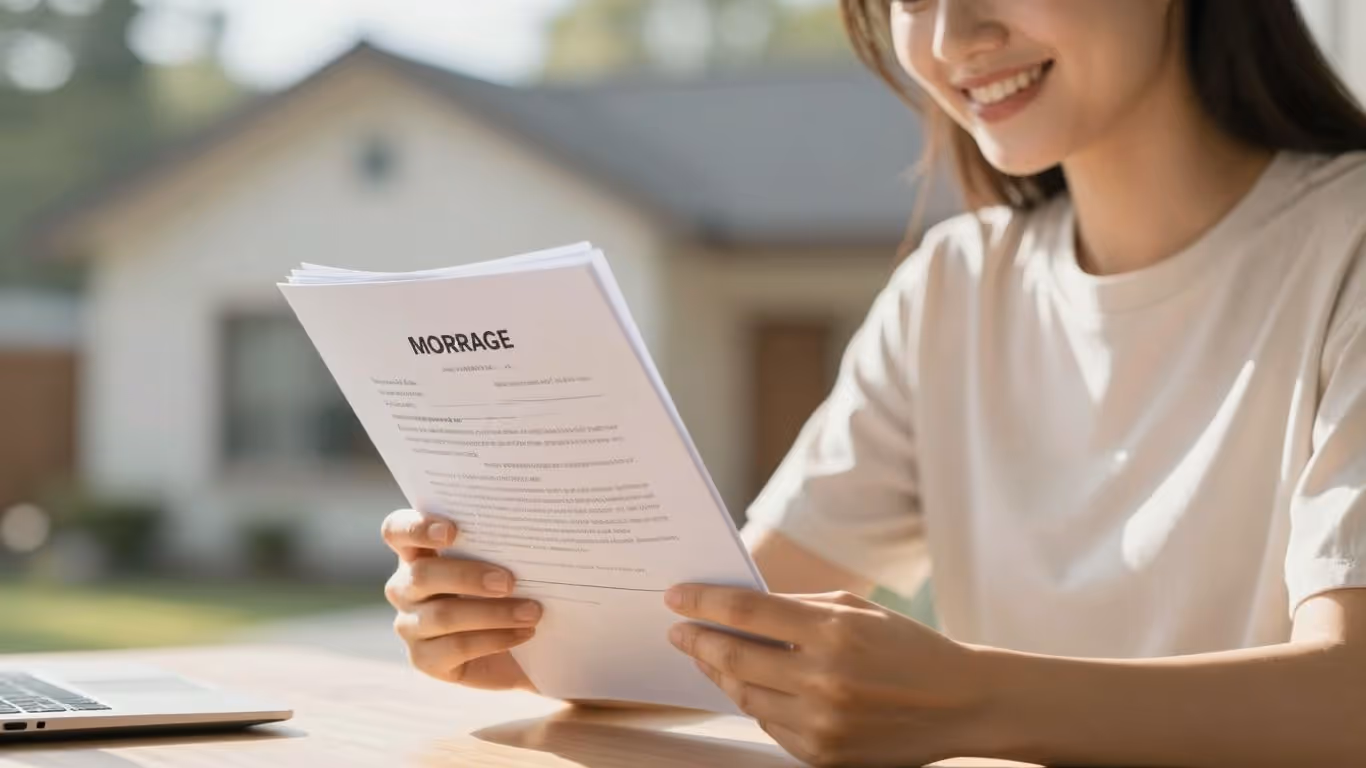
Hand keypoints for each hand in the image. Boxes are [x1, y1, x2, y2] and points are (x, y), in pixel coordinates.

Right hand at [382, 509, 540, 690]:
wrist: (520, 647)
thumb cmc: (509, 590)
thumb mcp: (502, 562)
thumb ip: (498, 545)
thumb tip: (524, 529)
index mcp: (418, 551)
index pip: (397, 530)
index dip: (417, 528)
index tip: (452, 531)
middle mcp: (406, 587)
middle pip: (421, 575)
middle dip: (467, 576)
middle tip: (509, 582)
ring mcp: (410, 625)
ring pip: (442, 615)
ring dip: (493, 613)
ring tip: (532, 612)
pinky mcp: (424, 659)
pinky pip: (456, 648)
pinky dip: (495, 639)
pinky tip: (523, 633)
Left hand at [664, 586, 990, 766]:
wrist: (960, 702)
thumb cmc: (906, 646)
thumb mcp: (855, 610)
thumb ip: (797, 609)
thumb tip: (737, 609)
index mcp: (833, 632)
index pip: (747, 611)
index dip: (703, 602)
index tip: (675, 597)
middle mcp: (824, 679)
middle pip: (734, 657)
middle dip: (697, 640)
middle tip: (678, 631)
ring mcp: (823, 722)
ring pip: (746, 696)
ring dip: (719, 674)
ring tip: (708, 657)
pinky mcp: (824, 754)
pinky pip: (770, 726)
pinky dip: (756, 703)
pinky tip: (748, 686)